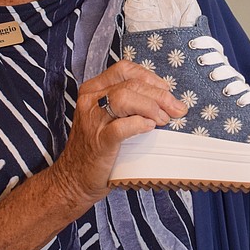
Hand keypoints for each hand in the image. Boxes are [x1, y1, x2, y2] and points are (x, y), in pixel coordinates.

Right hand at [52, 61, 186, 204]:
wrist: (74, 179)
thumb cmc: (96, 148)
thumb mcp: (107, 117)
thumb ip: (128, 104)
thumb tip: (166, 100)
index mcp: (93, 90)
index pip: (124, 70)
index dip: (149, 77)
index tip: (166, 90)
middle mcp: (90, 100)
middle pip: (131, 84)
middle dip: (160, 95)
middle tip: (176, 109)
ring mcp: (93, 121)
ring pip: (125, 98)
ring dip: (151, 107)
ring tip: (163, 119)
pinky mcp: (99, 142)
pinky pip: (121, 127)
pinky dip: (140, 124)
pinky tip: (150, 128)